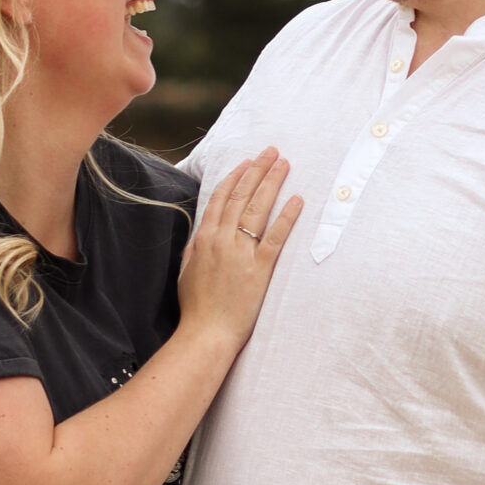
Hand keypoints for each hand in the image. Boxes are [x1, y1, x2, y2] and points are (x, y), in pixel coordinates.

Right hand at [176, 150, 301, 351]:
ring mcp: (241, 253)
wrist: (206, 333)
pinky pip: (276, 237)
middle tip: (272, 151)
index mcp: (203, 239)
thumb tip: (202, 232)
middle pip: (241, 196)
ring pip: (257, 209)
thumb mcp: (187, 271)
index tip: (247, 161)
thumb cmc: (197, 307)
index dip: (236, 177)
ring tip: (284, 164)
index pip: (221, 198)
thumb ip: (195, 248)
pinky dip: (287, 216)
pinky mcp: (260, 269)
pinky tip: (297, 199)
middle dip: (257, 170)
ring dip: (272, 183)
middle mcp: (222, 240)